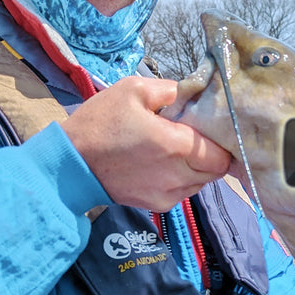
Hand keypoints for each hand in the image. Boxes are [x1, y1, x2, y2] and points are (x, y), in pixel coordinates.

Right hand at [61, 76, 230, 210]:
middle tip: (196, 136)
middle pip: (217, 170)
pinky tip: (163, 164)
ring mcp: (169, 194)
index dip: (222, 140)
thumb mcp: (133, 89)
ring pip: (202, 182)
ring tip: (177, 150)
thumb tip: (192, 93)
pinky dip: (182, 179)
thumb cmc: (101, 123)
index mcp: (178, 146)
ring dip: (198, 167)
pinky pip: (183, 192)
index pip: (223, 153)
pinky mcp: (158, 205)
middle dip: (213, 153)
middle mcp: (179, 176)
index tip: (212, 128)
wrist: (70, 164)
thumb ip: (170, 89)